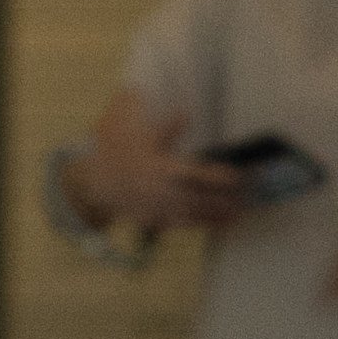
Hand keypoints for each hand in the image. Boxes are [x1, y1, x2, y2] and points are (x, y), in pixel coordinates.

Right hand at [79, 111, 243, 233]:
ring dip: (217, 216)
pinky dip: (202, 225)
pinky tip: (218, 225)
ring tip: (238, 215)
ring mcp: (158, 208)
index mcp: (159, 167)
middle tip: (245, 199)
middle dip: (223, 200)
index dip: (218, 177)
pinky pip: (183, 225)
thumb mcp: (130, 129)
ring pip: (193, 215)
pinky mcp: (155, 220)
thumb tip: (187, 112)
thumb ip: (162, 124)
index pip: (195, 174)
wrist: (92, 182)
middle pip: (199, 199)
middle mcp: (161, 191)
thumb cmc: (114, 150)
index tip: (236, 176)